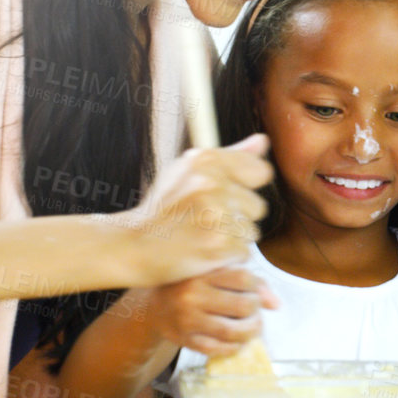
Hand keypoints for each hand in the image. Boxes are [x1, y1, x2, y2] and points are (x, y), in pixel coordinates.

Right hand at [118, 134, 272, 284]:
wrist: (133, 245)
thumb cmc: (163, 208)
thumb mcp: (188, 171)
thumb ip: (231, 156)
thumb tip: (264, 140)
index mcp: (206, 162)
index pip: (261, 171)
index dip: (248, 187)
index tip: (230, 196)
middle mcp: (211, 184)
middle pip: (258, 206)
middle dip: (237, 216)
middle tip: (206, 221)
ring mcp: (215, 216)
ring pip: (251, 232)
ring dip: (232, 239)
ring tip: (201, 236)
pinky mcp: (217, 246)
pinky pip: (243, 253)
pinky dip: (226, 257)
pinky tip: (202, 251)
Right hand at [135, 266, 275, 356]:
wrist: (153, 307)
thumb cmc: (191, 286)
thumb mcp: (214, 274)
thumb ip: (247, 281)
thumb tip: (276, 304)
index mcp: (202, 273)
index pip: (244, 278)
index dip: (257, 288)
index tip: (256, 293)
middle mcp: (193, 295)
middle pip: (242, 305)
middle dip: (256, 312)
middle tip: (254, 313)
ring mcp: (187, 319)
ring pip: (232, 331)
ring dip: (250, 333)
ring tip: (252, 329)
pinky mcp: (184, 340)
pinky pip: (216, 349)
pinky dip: (233, 348)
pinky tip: (236, 343)